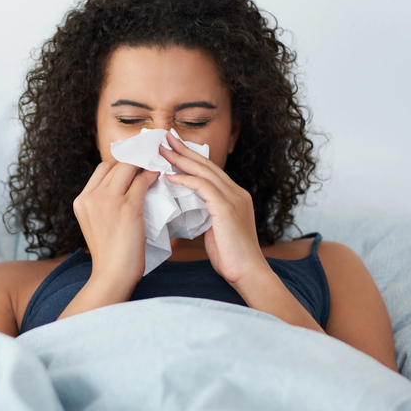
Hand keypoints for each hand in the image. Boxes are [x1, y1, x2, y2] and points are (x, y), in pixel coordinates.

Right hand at [73, 161, 157, 290]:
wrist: (113, 275)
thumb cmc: (110, 255)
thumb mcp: (96, 224)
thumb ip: (103, 205)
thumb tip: (125, 188)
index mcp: (81, 201)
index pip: (101, 170)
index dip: (119, 164)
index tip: (133, 164)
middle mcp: (91, 197)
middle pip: (113, 165)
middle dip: (132, 159)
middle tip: (148, 158)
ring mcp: (108, 200)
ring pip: (128, 168)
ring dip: (143, 164)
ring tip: (155, 165)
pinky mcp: (127, 207)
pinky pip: (142, 181)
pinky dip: (152, 175)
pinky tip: (158, 176)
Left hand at [160, 131, 267, 285]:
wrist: (248, 273)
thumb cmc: (231, 257)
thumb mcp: (215, 229)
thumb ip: (205, 214)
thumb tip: (186, 208)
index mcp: (235, 196)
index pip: (210, 171)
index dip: (191, 157)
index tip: (173, 148)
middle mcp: (236, 192)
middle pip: (207, 164)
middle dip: (184, 150)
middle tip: (164, 138)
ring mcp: (233, 198)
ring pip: (204, 171)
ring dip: (181, 160)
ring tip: (162, 151)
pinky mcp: (227, 207)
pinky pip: (203, 187)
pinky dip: (185, 180)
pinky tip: (170, 176)